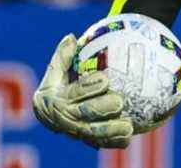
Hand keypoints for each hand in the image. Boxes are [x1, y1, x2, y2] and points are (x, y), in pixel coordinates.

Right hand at [32, 34, 132, 148]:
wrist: (52, 112)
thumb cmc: (59, 83)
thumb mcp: (56, 70)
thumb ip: (63, 56)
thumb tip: (71, 37)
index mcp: (51, 100)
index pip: (71, 93)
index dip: (87, 87)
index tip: (105, 79)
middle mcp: (61, 119)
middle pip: (82, 116)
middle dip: (100, 109)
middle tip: (119, 101)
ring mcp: (73, 132)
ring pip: (92, 133)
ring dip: (111, 131)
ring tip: (129, 126)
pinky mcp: (85, 141)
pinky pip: (100, 143)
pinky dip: (114, 142)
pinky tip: (129, 138)